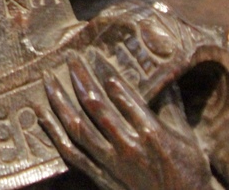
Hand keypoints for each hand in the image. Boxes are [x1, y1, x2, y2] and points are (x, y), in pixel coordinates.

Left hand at [38, 51, 212, 189]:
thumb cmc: (188, 174)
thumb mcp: (187, 138)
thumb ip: (172, 105)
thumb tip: (165, 73)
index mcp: (151, 132)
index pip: (122, 93)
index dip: (105, 71)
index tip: (94, 53)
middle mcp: (127, 145)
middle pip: (95, 106)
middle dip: (80, 78)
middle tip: (69, 57)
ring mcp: (109, 161)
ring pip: (77, 126)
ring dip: (60, 100)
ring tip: (48, 79)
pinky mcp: (98, 175)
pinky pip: (69, 151)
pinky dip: (52, 131)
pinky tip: (40, 113)